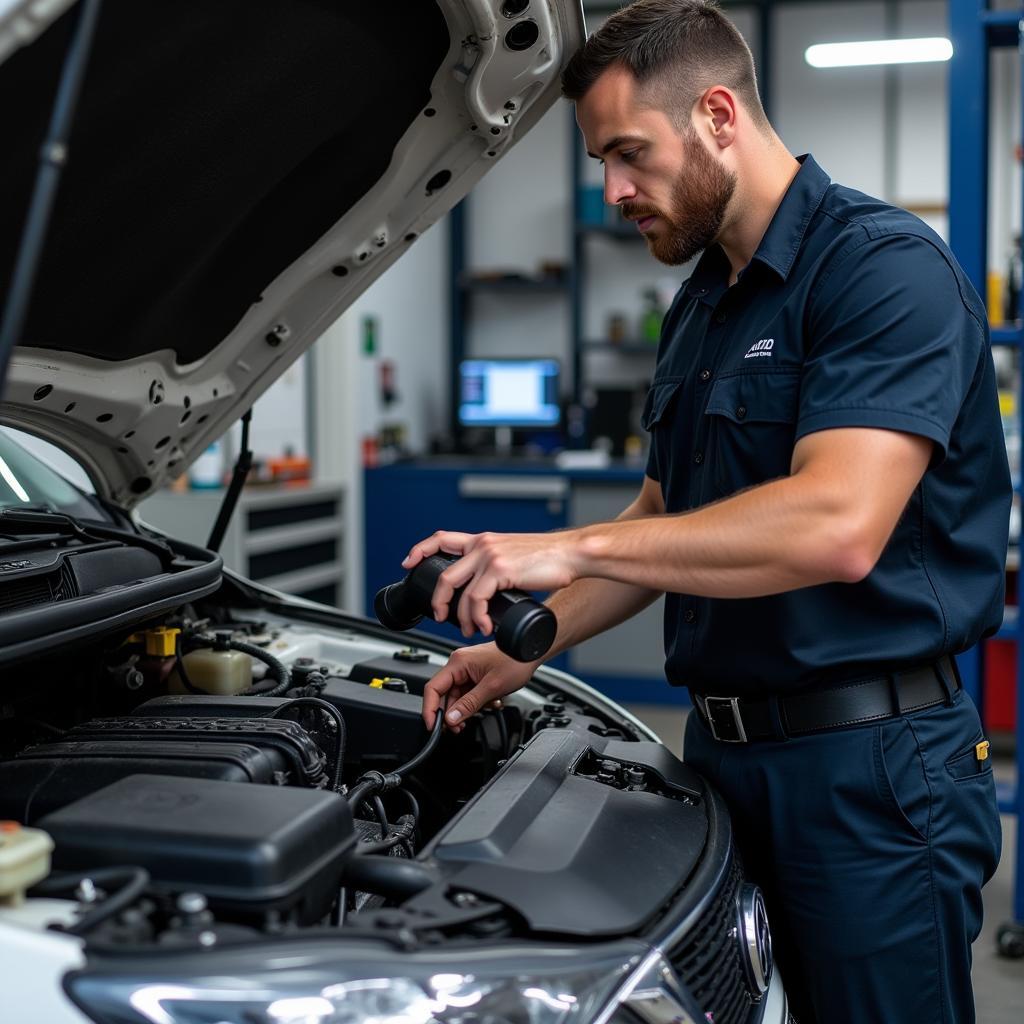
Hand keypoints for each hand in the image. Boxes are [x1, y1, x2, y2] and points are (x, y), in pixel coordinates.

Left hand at [402, 530, 581, 636]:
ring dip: (461, 617)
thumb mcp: (514, 556)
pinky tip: (485, 626)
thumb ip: (497, 567)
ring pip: (458, 591)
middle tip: (440, 616)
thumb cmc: (550, 558)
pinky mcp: (500, 570)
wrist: (572, 553)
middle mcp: (482, 545)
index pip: (440, 538)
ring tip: (470, 629)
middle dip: (438, 601)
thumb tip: (490, 588)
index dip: (420, 550)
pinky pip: (477, 599)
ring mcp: (489, 556)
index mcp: (483, 540)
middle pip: (443, 573)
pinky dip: (478, 618)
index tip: (409, 563)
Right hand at [422, 642, 538, 731]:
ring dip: (467, 709)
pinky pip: (469, 693)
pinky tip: (490, 704)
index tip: (433, 726)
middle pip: (445, 695)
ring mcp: (468, 669)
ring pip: (458, 696)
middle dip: (452, 714)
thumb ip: (469, 705)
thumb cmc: (515, 660)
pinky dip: (477, 703)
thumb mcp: (491, 687)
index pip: (433, 688)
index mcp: (458, 663)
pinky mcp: (476, 674)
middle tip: (459, 728)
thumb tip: (451, 719)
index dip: (430, 710)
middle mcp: (459, 664)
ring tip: (480, 714)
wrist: (531, 652)